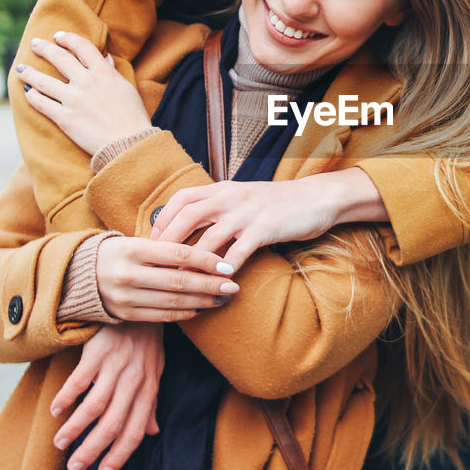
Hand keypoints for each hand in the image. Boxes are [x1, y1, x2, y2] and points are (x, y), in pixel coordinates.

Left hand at [15, 31, 153, 154]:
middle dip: (44, 48)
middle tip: (34, 44)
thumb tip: (104, 57)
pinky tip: (28, 92)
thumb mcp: (126, 88)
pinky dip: (32, 96)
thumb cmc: (132, 117)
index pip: (82, 46)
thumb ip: (111, 71)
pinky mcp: (64, 118)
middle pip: (59, 57)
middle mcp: (86, 82)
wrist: (129, 144)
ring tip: (20, 68)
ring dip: (28, 72)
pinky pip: (41, 103)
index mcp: (104, 73)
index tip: (59, 36)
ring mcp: (73, 100)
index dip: (68, 38)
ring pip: (42, 81)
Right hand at [50, 322, 162, 469]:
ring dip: (75, 428)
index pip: (135, 430)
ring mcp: (116, 366)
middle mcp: (134, 381)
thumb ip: (151, 403)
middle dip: (93, 450)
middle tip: (75, 468)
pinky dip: (67, 397)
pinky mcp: (99, 352)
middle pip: (113, 424)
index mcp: (148, 390)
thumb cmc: (146, 342)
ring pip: (94, 406)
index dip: (120, 455)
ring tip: (59, 443)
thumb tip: (153, 432)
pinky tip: (56, 410)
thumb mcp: (154, 372)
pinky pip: (80, 380)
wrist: (139, 304)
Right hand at [96, 235, 239, 321]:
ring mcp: (125, 296)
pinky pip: (162, 316)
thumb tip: (208, 252)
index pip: (179, 254)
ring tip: (222, 299)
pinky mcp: (125, 314)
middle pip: (179, 281)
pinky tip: (200, 308)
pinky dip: (184, 313)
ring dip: (203, 302)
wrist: (79, 275)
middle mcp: (128, 273)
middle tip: (233, 286)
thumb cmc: (118, 253)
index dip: (207, 260)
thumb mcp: (137, 242)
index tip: (228, 266)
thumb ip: (167, 247)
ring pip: (173, 302)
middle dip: (211, 286)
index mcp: (133, 249)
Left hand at [149, 168, 388, 271]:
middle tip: (158, 266)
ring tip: (182, 281)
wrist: (316, 197)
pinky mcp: (265, 227)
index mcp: (223, 188)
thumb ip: (219, 209)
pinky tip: (221, 282)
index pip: (182, 199)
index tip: (153, 244)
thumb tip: (190, 231)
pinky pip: (239, 250)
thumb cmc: (278, 203)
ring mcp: (247, 212)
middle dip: (168, 243)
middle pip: (187, 216)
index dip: (164, 221)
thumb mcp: (243, 199)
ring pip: (209, 237)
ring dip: (193, 262)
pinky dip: (226, 267)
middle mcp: (230, 196)